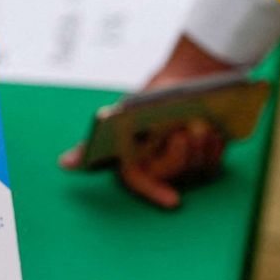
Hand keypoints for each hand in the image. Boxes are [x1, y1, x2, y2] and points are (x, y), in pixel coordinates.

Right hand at [60, 35, 235, 208]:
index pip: (139, 183)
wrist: (182, 79)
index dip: (154, 193)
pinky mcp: (207, 155)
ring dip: (200, 148)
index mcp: (134, 159)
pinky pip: (215, 161)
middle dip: (180, 155)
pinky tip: (215, 131)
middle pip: (172, 172)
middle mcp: (160, 164)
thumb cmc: (148, 101)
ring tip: (200, 125)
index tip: (174, 201)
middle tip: (184, 131)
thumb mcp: (119, 117)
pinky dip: (215, 147)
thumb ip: (90, 146)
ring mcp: (185, 162)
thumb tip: (63, 164)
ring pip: (196, 167)